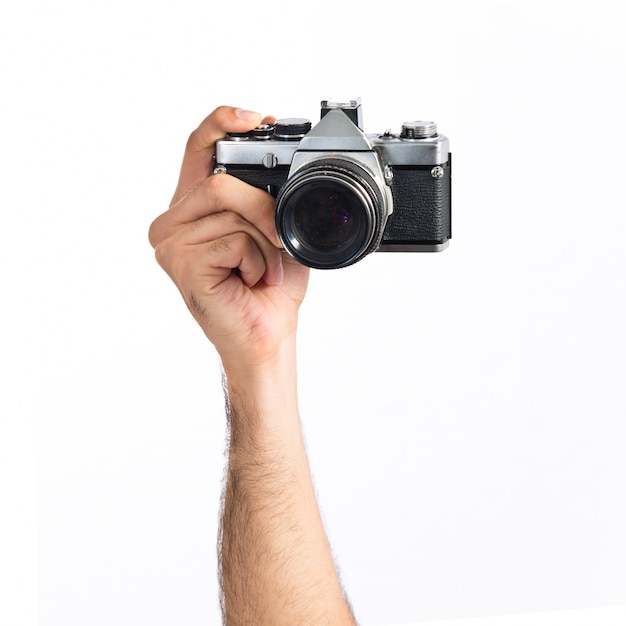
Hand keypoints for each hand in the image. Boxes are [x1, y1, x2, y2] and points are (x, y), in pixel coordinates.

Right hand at [148, 106, 309, 371]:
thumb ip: (266, 197)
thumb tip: (284, 172)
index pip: (197, 149)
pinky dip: (256, 260)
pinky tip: (248, 281)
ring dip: (263, 243)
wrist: (266, 335)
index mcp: (192, 209)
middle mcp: (173, 222)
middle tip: (279, 240)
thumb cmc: (267, 287)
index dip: (222, 124)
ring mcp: (171, 244)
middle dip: (263, 209)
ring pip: (230, 209)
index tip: (256, 118)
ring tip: (261, 270)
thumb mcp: (274, 231)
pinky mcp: (181, 263)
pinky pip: (233, 239)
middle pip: (220, 181)